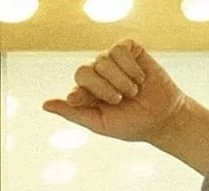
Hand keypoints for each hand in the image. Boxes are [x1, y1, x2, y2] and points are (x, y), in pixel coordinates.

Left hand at [42, 39, 184, 144]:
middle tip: (119, 100)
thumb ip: (72, 113)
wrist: (163, 117)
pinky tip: (140, 78)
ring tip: (133, 92)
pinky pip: (120, 49)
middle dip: (104, 88)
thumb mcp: (98, 123)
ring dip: (121, 80)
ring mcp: (112, 61)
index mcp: (86, 91)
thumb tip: (44, 104)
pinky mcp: (130, 50)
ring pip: (104, 59)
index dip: (84, 91)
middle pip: (86, 69)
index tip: (89, 101)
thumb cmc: (130, 124)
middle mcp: (97, 73)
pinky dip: (131, 67)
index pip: (77, 82)